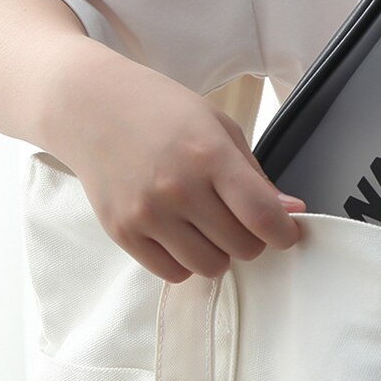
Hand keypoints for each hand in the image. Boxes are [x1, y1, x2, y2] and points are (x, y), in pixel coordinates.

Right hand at [51, 45, 304, 283]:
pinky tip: (181, 233)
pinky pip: (173, 273)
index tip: (286, 231)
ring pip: (211, 267)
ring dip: (220, 252)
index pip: (262, 216)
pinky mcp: (122, 233)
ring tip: (208, 224)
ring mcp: (146, 214)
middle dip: (252, 239)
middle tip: (239, 218)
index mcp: (210, 155)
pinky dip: (186, 260)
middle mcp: (178, 188)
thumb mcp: (220, 128)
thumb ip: (256, 176)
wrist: (90, 106)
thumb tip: (290, 212)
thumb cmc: (161, 110)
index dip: (285, 232)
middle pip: (242, 248)